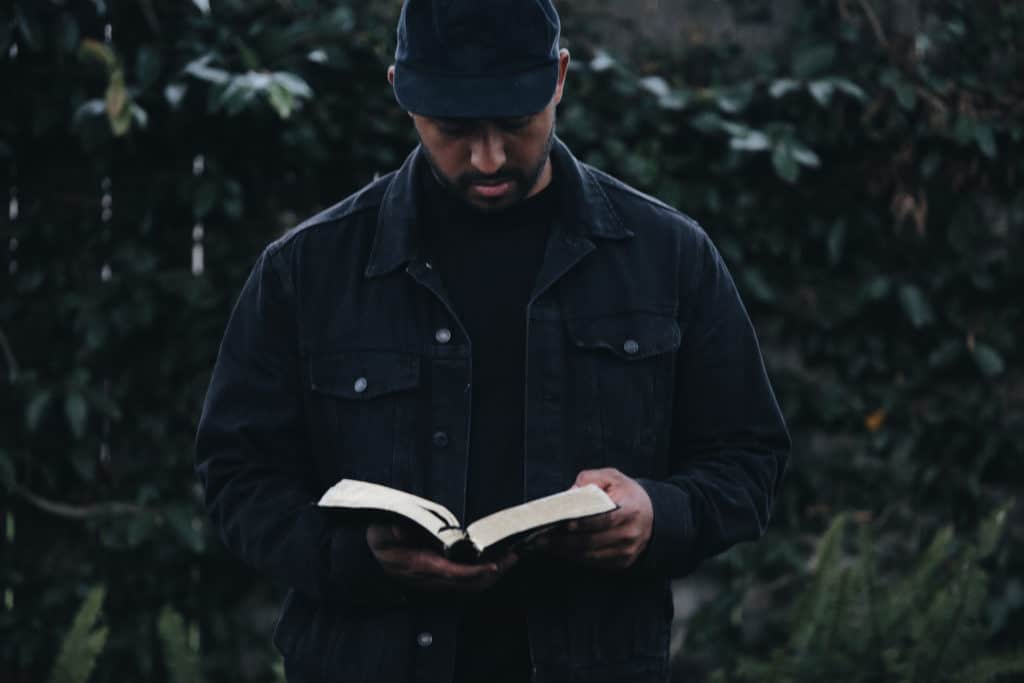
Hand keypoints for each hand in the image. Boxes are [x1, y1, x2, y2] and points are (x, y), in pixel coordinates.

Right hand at [366, 521, 517, 592]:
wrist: (371, 556)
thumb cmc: (379, 541)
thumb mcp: (379, 533)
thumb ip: (390, 532)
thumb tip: (400, 531)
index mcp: (419, 566)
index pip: (452, 573)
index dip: (474, 572)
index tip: (493, 566)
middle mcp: (431, 578)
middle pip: (468, 583)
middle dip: (493, 573)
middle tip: (512, 557)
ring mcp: (437, 580)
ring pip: (470, 584)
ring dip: (492, 574)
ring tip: (509, 559)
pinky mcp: (441, 578)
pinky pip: (467, 581)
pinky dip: (483, 573)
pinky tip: (494, 563)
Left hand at [538, 468, 653, 570]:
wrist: (653, 516)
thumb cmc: (628, 495)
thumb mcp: (612, 477)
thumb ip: (590, 480)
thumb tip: (569, 494)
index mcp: (630, 509)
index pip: (603, 519)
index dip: (581, 523)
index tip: (561, 524)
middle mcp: (629, 533)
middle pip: (591, 541)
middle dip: (563, 541)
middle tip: (540, 537)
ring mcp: (626, 551)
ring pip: (589, 555)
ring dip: (564, 551)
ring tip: (543, 544)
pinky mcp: (621, 562)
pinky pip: (593, 562)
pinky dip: (574, 557)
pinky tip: (559, 550)